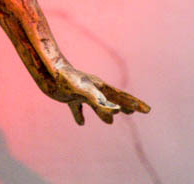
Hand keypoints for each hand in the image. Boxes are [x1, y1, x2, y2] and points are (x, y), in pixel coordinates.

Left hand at [25, 51, 148, 124]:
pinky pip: (78, 108)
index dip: (135, 104)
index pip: (121, 96)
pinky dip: (80, 115)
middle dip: (125, 106)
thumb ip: (99, 101)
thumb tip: (116, 112)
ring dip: (105, 112)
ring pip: (97, 104)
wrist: (46, 70)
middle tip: (135, 112)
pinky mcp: (69, 96)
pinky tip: (81, 123)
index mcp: (99, 87)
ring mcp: (81, 92)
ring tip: (111, 122)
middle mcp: (92, 88)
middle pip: (112, 98)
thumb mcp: (83, 91)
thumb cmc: (64, 78)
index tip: (148, 110)